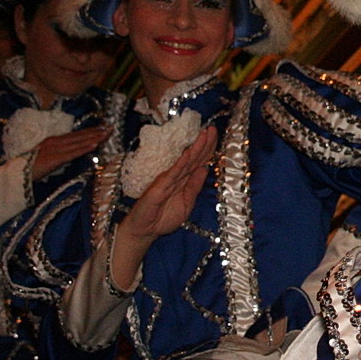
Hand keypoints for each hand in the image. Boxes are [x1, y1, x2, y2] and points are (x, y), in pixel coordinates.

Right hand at [32, 126, 107, 176]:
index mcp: (53, 140)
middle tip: (111, 127)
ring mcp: (56, 149)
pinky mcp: (56, 158)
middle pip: (80, 136)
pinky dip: (85, 148)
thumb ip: (58, 155)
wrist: (17, 174)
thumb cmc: (30, 168)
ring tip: (107, 133)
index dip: (89, 131)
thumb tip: (70, 155)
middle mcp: (55, 141)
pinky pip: (74, 152)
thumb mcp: (46, 158)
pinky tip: (95, 144)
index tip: (102, 127)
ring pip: (80, 142)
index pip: (75, 135)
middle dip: (96, 131)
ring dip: (95, 137)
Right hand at [114, 125, 217, 248]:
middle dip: (204, 143)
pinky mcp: (160, 186)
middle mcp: (177, 176)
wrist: (145, 231)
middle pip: (194, 158)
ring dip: (195, 148)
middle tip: (211, 128)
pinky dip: (181, 163)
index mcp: (185, 180)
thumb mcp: (186, 203)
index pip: (198, 162)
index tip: (215, 135)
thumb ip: (195, 187)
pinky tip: (188, 153)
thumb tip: (205, 168)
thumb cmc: (163, 218)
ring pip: (185, 162)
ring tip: (203, 134)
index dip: (208, 149)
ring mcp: (168, 180)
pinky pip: (173, 173)